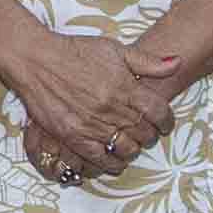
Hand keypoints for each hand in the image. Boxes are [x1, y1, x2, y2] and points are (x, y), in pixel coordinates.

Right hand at [6, 23, 163, 178]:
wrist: (36, 60)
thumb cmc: (74, 51)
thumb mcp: (114, 49)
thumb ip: (147, 60)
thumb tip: (176, 63)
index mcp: (125, 86)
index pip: (159, 111)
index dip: (166, 120)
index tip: (164, 123)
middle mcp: (112, 107)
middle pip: (144, 131)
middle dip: (150, 134)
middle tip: (146, 132)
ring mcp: (93, 124)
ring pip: (126, 148)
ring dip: (133, 148)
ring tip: (130, 144)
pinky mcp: (74, 136)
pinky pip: (101, 159)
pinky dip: (112, 164)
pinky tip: (115, 161)